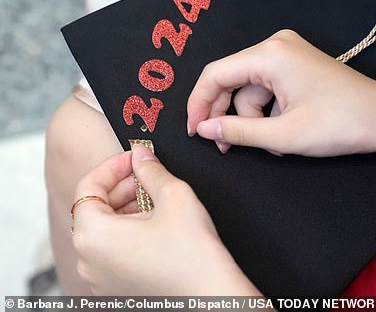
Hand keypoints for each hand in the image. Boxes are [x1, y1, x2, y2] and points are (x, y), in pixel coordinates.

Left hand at [71, 145, 260, 295]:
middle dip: (122, 187)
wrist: (210, 296)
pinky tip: (157, 225)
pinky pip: (112, 252)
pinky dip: (129, 232)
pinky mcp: (115, 288)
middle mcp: (88, 260)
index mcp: (93, 235)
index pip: (88, 186)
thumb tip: (141, 156)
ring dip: (127, 209)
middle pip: (94, 209)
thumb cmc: (192, 255)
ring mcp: (100, 278)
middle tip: (149, 176)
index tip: (134, 158)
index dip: (113, 166)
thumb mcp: (174, 195)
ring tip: (157, 201)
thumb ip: (151, 169)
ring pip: (104, 231)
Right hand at [187, 29, 375, 156]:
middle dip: (229, 115)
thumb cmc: (340, 124)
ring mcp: (288, 52)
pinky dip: (270, 112)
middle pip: (231, 80)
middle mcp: (275, 45)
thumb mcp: (283, 135)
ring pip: (251, 89)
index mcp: (269, 54)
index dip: (198, 104)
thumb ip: (238, 131)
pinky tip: (285, 132)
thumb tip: (203, 128)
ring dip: (256, 119)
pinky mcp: (297, 64)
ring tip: (276, 144)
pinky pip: (268, 88)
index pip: (215, 74)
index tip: (194, 133)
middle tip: (227, 146)